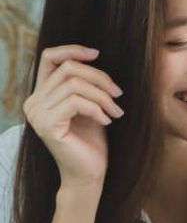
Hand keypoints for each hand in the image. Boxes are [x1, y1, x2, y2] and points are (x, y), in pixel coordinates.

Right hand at [22, 45, 123, 193]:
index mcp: (41, 94)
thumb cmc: (92, 140)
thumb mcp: (90, 104)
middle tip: (118, 95)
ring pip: (74, 85)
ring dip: (103, 96)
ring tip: (116, 111)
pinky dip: (97, 108)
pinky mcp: (46, 125)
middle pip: (68, 69)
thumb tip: (93, 55)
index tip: (97, 53)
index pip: (49, 58)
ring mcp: (36, 114)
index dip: (72, 50)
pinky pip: (76, 102)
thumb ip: (84, 83)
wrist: (89, 172)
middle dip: (100, 78)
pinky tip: (107, 120)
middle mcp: (33, 102)